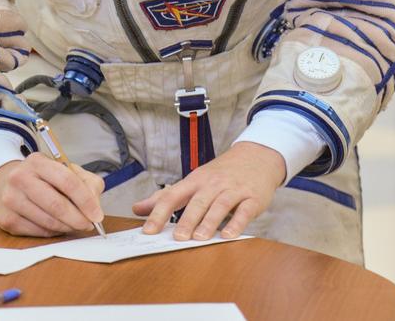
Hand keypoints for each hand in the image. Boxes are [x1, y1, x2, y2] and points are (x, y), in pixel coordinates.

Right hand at [0, 153, 104, 237]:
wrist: (3, 183)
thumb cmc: (42, 178)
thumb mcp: (65, 170)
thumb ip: (87, 183)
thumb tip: (94, 208)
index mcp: (38, 161)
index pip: (68, 181)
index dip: (86, 201)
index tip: (97, 215)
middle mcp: (20, 178)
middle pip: (56, 204)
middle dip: (78, 219)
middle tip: (88, 225)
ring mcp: (10, 199)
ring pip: (47, 222)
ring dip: (66, 227)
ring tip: (74, 225)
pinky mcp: (6, 219)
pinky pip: (37, 232)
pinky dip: (52, 232)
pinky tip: (56, 226)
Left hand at [132, 142, 284, 240]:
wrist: (257, 156)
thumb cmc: (221, 173)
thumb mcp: (194, 180)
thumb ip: (167, 196)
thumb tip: (137, 208)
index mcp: (195, 180)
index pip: (173, 195)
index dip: (159, 212)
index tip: (148, 230)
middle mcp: (213, 184)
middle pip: (197, 201)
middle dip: (187, 219)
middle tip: (177, 238)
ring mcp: (233, 190)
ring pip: (219, 205)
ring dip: (209, 222)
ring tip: (200, 238)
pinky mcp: (252, 198)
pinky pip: (244, 211)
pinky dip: (237, 223)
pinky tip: (228, 236)